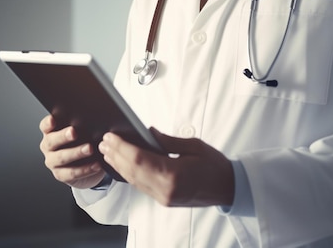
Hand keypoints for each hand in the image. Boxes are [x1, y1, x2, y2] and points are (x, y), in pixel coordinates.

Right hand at [39, 115, 105, 188]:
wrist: (86, 163)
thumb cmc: (83, 141)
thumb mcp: (81, 131)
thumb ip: (81, 125)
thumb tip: (92, 119)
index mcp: (50, 132)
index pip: (45, 126)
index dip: (48, 123)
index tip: (53, 120)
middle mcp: (48, 146)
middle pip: (51, 141)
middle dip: (63, 137)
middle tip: (74, 132)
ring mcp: (52, 161)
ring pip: (61, 158)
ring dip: (76, 153)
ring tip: (89, 149)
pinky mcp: (60, 175)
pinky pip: (71, 173)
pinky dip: (85, 169)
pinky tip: (96, 165)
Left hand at [98, 128, 233, 206]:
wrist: (229, 188)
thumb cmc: (216, 167)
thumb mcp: (194, 146)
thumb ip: (168, 141)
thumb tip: (149, 132)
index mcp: (174, 174)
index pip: (139, 159)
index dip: (122, 147)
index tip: (111, 136)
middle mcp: (166, 189)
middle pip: (132, 171)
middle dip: (115, 155)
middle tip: (103, 142)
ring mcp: (164, 197)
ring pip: (134, 180)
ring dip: (118, 165)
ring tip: (107, 151)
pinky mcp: (164, 200)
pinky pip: (141, 186)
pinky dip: (128, 174)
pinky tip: (121, 164)